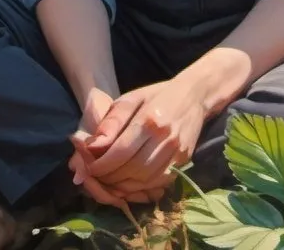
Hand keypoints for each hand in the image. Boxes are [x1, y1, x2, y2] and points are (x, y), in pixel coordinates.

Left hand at [73, 79, 205, 199]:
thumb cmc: (157, 95)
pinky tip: (129, 182)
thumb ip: (111, 122)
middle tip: (96, 177)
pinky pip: (159, 183)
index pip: (121, 152)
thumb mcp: (131, 99)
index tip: (89, 167)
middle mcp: (165, 138)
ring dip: (124, 186)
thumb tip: (92, 146)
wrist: (194, 96)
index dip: (102, 165)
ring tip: (110, 181)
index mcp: (149, 119)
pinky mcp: (184, 161)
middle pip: (133, 170)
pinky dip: (141, 188)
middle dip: (110, 178)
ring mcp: (177, 152)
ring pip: (146, 181)